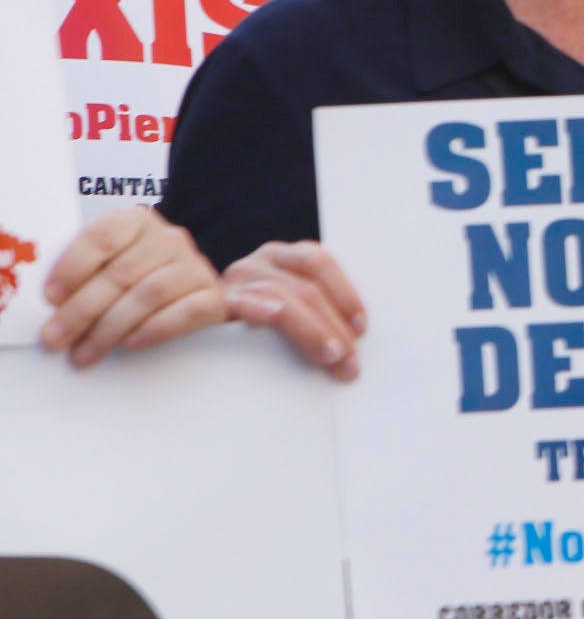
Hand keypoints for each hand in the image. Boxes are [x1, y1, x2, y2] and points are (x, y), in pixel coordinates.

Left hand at [39, 207, 228, 365]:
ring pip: (150, 294)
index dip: (74, 265)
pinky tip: (131, 343)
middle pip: (122, 272)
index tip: (51, 297)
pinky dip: (156, 329)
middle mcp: (170, 239)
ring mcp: (195, 266)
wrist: (189, 298)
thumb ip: (82, 274)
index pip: (104, 235)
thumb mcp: (107, 267)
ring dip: (111, 327)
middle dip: (82, 310)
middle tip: (55, 338)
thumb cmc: (135, 283)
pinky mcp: (213, 297)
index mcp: (137, 223)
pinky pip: (187, 312)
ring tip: (84, 353)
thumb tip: (48, 305)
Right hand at [221, 241, 367, 379]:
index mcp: (281, 257)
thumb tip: (352, 338)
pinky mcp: (213, 303)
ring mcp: (234, 281)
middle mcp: (257, 263)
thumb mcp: (284, 310)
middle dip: (335, 326)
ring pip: (282, 297)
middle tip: (350, 361)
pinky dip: (264, 311)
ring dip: (312, 331)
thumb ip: (311, 311)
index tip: (361, 328)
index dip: (345, 293)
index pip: (319, 262)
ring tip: (331, 357)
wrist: (187, 325)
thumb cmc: (247, 328)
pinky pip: (244, 303)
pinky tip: (277, 321)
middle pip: (306, 286)